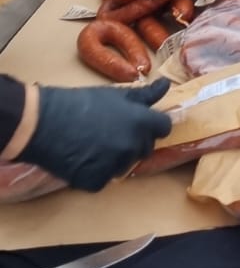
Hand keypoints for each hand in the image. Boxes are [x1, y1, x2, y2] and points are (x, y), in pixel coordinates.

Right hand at [22, 80, 172, 190]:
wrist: (44, 122)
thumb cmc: (80, 103)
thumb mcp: (115, 94)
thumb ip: (145, 95)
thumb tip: (167, 85)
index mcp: (140, 123)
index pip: (163, 128)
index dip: (152, 124)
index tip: (140, 122)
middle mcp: (132, 147)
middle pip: (145, 148)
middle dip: (134, 140)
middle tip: (111, 130)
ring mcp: (115, 167)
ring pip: (125, 164)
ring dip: (116, 157)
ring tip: (94, 142)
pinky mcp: (97, 182)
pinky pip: (104, 178)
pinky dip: (96, 171)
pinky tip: (82, 157)